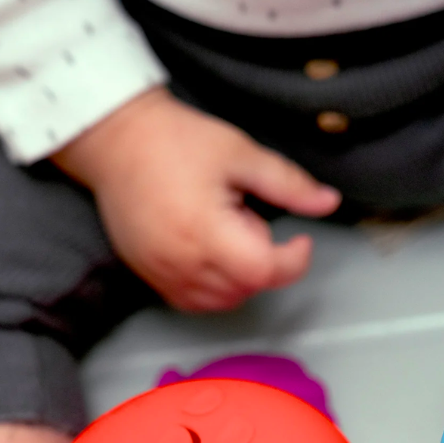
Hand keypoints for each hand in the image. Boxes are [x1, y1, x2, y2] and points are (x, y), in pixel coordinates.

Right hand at [51, 88, 340, 310]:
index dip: (294, 261)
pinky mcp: (150, 277)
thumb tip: (329, 201)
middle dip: (263, 259)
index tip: (301, 241)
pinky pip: (196, 301)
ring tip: (224, 229)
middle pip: (247, 288)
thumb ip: (288, 183)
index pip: (264, 271)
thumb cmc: (175, 141)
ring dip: (241, 276)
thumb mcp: (240, 154)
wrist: (114, 141)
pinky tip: (212, 250)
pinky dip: (216, 287)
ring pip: (224, 300)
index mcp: (206, 231)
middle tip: (246, 216)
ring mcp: (163, 274)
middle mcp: (182, 262)